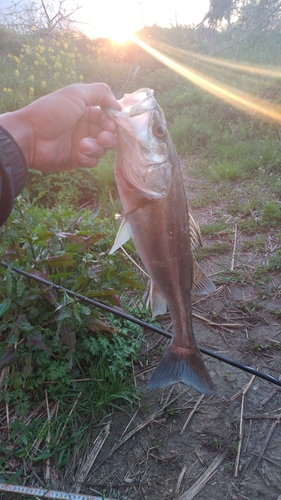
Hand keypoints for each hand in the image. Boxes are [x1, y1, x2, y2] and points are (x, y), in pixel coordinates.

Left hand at [0, 83, 120, 171]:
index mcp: (86, 111)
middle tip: (102, 137)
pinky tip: (79, 154)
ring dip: (97, 147)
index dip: (113, 122)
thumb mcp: (76, 93)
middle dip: (109, 137)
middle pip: (109, 134)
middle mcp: (85, 127)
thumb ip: (101, 92)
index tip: (111, 124)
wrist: (31, 136)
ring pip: (103, 149)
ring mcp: (82, 144)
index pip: (108, 117)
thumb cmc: (53, 112)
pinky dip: (89, 158)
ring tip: (82, 145)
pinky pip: (93, 161)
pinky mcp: (77, 159)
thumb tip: (118, 105)